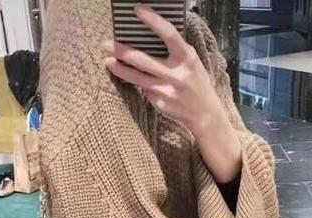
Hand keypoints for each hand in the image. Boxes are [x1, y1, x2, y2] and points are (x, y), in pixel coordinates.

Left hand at [104, 5, 241, 182]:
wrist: (204, 113)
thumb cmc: (196, 81)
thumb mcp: (192, 61)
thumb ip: (177, 49)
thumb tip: (153, 33)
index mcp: (187, 58)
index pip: (169, 35)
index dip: (153, 21)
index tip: (138, 10)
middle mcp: (176, 74)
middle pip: (144, 60)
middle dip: (123, 51)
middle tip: (107, 43)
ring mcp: (166, 90)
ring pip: (137, 78)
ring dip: (120, 69)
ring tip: (107, 60)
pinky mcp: (159, 103)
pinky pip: (142, 89)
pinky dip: (132, 81)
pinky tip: (123, 75)